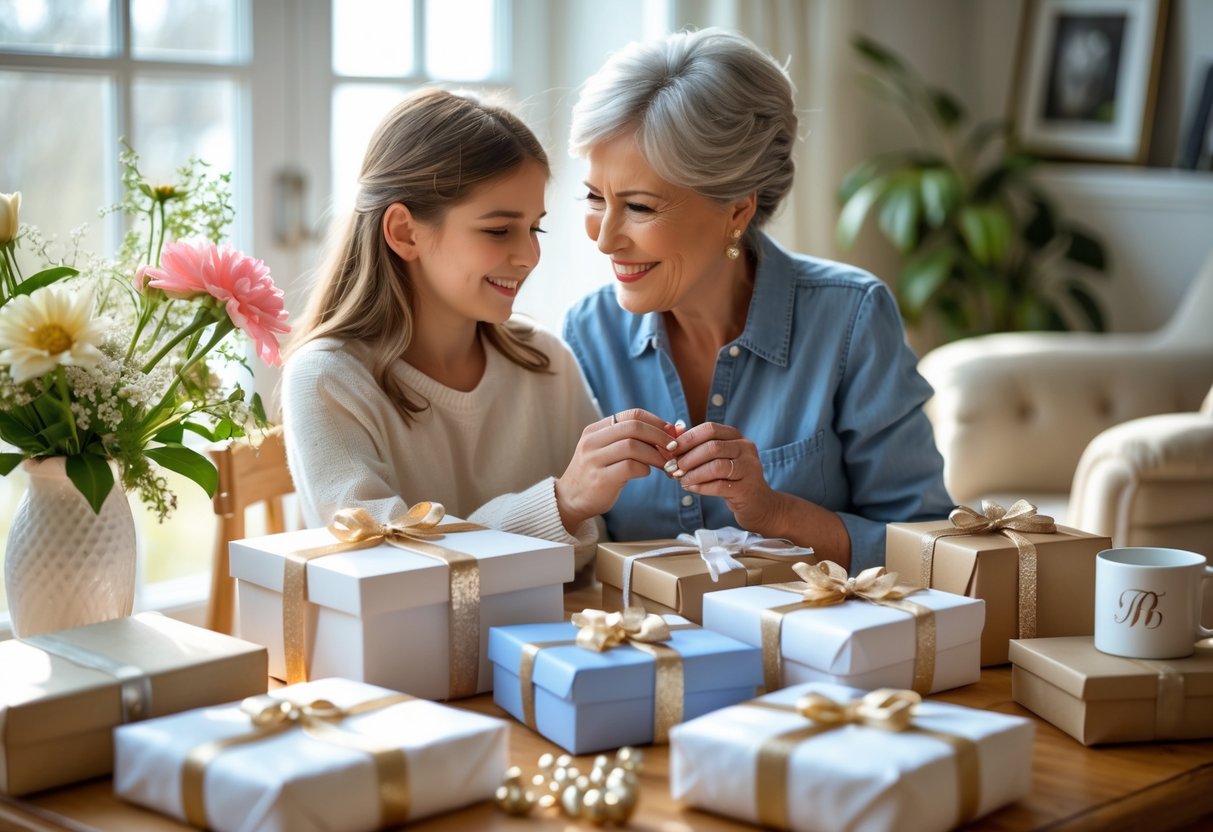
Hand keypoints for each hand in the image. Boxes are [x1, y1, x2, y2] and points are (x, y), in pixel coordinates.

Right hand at [555, 408, 675, 531]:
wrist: (570, 499)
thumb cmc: (598, 473)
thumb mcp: (608, 451)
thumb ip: (633, 440)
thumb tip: (674, 429)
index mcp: (595, 430)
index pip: (632, 415)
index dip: (657, 422)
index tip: (672, 433)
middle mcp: (592, 441)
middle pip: (634, 427)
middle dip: (660, 436)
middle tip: (674, 449)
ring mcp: (594, 460)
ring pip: (633, 446)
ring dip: (656, 455)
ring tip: (666, 464)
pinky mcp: (600, 479)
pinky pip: (630, 467)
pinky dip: (645, 469)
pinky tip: (646, 473)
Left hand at [666, 421, 780, 532]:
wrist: (757, 503)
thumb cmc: (730, 478)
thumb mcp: (716, 458)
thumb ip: (696, 445)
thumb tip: (673, 431)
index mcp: (736, 436)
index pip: (710, 429)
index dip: (687, 438)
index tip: (670, 449)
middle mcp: (746, 448)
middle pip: (713, 447)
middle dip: (688, 457)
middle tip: (673, 467)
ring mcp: (750, 468)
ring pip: (717, 466)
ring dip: (693, 473)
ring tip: (680, 479)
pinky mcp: (747, 489)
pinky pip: (720, 486)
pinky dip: (700, 486)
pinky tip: (690, 488)